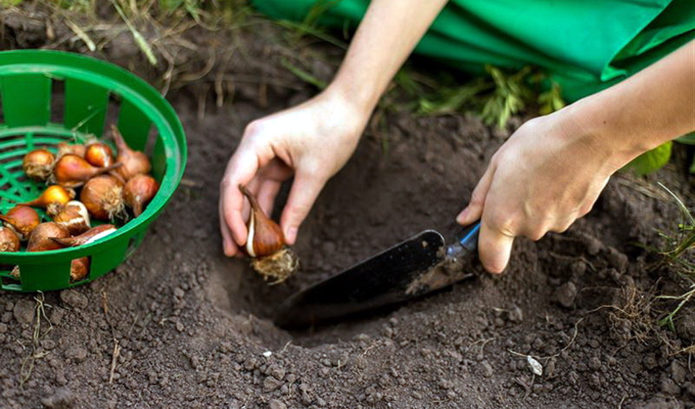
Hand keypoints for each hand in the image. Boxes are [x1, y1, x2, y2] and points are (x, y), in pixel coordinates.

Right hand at [219, 89, 368, 256]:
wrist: (348, 108)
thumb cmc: (332, 130)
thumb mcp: (315, 173)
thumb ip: (298, 206)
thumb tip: (286, 237)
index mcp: (256, 140)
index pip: (233, 182)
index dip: (232, 214)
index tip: (238, 240)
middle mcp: (252, 146)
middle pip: (234, 189)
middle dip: (233, 221)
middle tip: (233, 252)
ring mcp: (262, 154)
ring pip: (247, 192)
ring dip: (247, 219)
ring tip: (245, 249)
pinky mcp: (274, 161)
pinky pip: (263, 189)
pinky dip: (263, 210)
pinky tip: (262, 232)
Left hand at [456, 107, 629, 272]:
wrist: (589, 137)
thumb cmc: (539, 143)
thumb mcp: (498, 163)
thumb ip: (480, 197)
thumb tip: (466, 220)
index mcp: (502, 217)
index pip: (490, 258)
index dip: (485, 254)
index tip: (484, 239)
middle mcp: (528, 228)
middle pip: (514, 230)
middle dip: (512, 209)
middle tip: (519, 177)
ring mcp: (554, 224)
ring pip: (537, 219)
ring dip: (536, 202)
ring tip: (543, 171)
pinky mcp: (576, 217)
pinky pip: (558, 211)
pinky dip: (557, 197)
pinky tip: (561, 173)